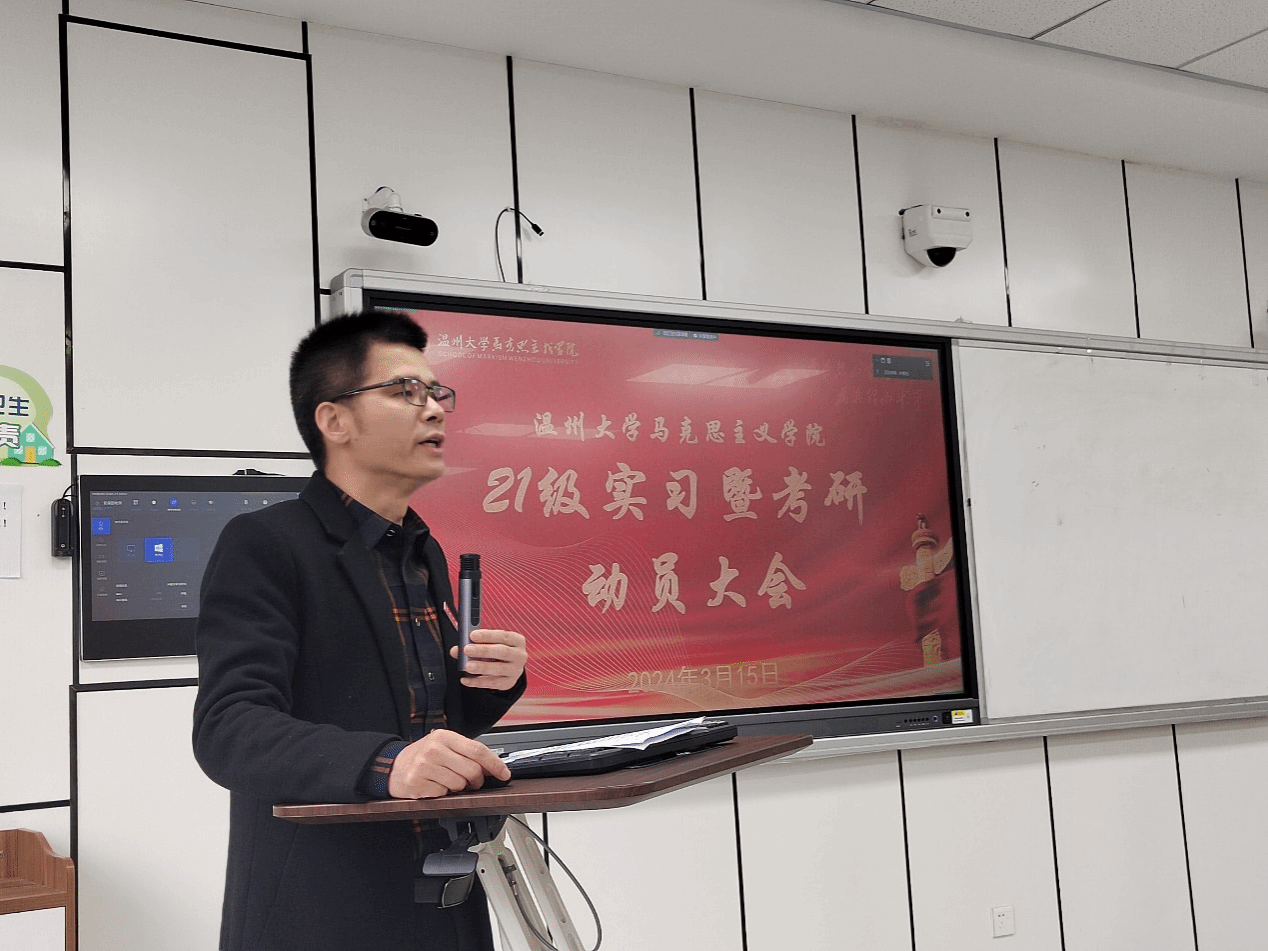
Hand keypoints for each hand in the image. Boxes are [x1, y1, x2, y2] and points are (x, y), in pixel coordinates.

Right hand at [386, 729, 509, 798]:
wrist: (393, 766)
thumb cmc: (422, 756)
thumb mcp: (443, 745)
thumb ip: (466, 752)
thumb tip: (492, 766)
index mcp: (444, 736)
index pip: (478, 750)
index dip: (494, 764)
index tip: (504, 773)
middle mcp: (434, 749)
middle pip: (472, 770)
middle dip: (477, 780)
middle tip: (472, 782)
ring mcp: (424, 766)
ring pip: (460, 785)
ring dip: (459, 788)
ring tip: (447, 780)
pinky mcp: (417, 783)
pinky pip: (444, 794)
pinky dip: (444, 793)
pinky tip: (435, 785)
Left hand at [451, 628, 526, 690]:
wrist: (508, 668)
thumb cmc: (497, 651)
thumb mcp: (489, 644)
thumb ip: (474, 644)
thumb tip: (456, 650)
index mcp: (517, 641)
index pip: (504, 636)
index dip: (488, 635)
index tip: (472, 635)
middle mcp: (519, 655)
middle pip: (503, 652)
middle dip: (483, 650)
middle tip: (467, 649)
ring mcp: (515, 670)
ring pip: (498, 669)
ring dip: (481, 667)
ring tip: (467, 666)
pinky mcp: (508, 683)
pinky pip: (492, 683)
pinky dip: (478, 682)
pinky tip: (466, 679)